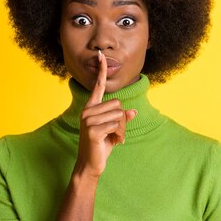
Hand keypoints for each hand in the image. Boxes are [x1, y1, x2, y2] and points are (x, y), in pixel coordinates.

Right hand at [74, 50, 137, 178]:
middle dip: (122, 120)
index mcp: (91, 108)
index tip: (101, 55)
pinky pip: (116, 125)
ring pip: (119, 115)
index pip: (98, 86)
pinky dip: (119, 135)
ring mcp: (88, 120)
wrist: (91, 165)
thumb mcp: (114, 130)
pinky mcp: (92, 130)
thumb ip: (122, 119)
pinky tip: (112, 142)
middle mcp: (88, 111)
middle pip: (118, 104)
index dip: (101, 71)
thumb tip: (133, 112)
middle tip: (115, 133)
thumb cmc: (101, 146)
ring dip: (121, 129)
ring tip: (113, 138)